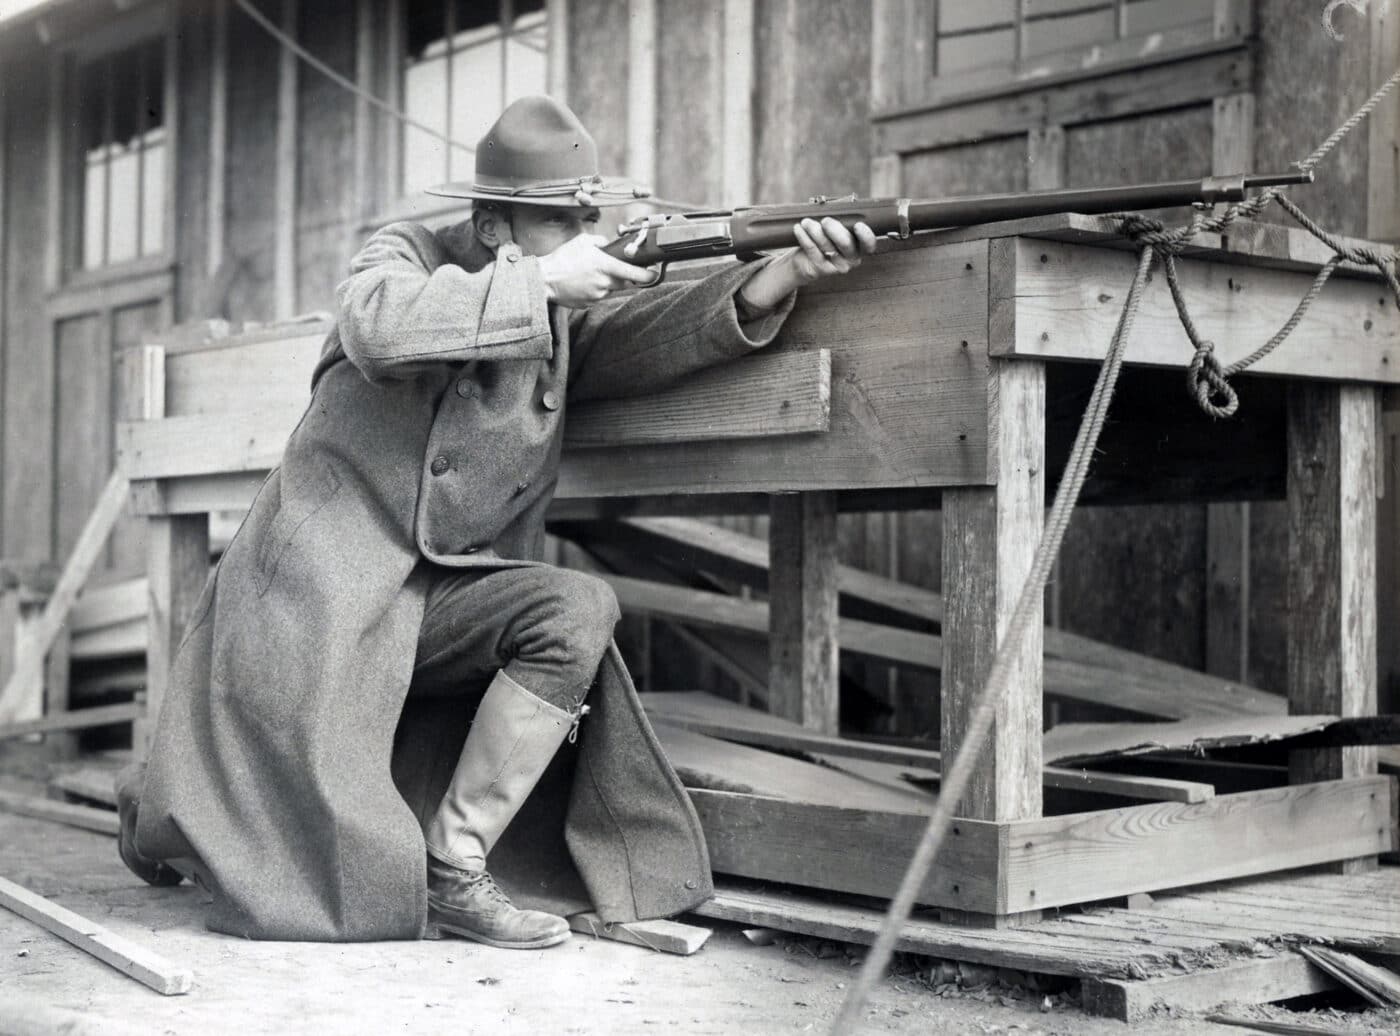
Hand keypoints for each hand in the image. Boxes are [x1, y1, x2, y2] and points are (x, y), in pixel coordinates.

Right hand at [537, 234, 659, 307]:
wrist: (544, 280)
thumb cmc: (562, 259)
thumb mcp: (583, 241)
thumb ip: (601, 241)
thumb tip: (609, 244)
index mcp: (606, 266)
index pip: (634, 273)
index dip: (647, 275)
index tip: (654, 274)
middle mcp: (604, 283)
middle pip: (624, 282)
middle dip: (622, 275)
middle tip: (610, 268)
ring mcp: (597, 295)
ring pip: (610, 289)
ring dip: (605, 282)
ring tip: (588, 274)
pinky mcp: (589, 303)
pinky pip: (598, 296)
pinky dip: (594, 289)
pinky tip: (582, 282)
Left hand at [737, 217, 878, 311]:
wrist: (798, 264)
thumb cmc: (817, 242)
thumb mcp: (829, 233)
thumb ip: (837, 223)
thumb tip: (839, 203)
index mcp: (857, 250)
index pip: (869, 245)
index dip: (866, 236)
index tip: (859, 225)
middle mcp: (848, 262)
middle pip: (847, 247)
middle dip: (836, 231)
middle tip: (825, 221)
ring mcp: (832, 268)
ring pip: (828, 250)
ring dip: (817, 234)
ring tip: (807, 222)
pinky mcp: (816, 270)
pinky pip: (811, 254)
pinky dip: (804, 239)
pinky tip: (799, 228)